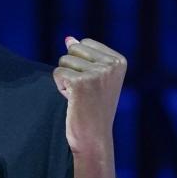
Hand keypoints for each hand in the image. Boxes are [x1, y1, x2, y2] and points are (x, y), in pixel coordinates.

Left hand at [53, 37, 126, 156]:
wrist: (94, 139)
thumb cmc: (93, 109)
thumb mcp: (93, 78)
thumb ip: (84, 56)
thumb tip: (69, 38)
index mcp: (119, 60)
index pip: (84, 43)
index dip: (81, 63)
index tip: (92, 84)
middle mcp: (111, 65)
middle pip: (73, 49)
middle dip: (72, 69)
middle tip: (84, 92)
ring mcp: (97, 73)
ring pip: (63, 61)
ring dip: (65, 80)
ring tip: (79, 97)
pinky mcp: (81, 82)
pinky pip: (57, 73)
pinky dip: (60, 87)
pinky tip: (73, 101)